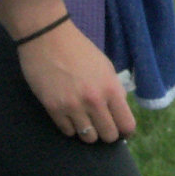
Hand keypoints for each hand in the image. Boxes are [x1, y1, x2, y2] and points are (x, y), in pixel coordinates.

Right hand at [15, 19, 137, 142]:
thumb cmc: (79, 50)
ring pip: (88, 138)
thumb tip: (119, 112)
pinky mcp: (53, 109)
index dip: (125, 131)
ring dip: (88, 132)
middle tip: (101, 125)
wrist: (47, 38)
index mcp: (111, 89)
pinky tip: (70, 116)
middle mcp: (94, 101)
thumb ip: (114, 90)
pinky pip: (67, 131)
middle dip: (107, 133)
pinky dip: (71, 127)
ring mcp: (73, 107)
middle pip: (108, 135)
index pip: (127, 125)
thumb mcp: (105, 67)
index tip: (121, 130)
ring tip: (85, 121)